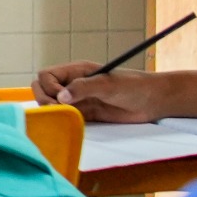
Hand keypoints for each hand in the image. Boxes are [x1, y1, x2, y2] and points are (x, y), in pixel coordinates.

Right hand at [32, 61, 160, 123]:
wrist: (153, 101)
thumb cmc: (134, 86)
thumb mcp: (108, 84)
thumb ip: (83, 88)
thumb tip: (60, 97)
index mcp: (76, 71)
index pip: (46, 76)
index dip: (47, 87)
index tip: (60, 99)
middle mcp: (73, 84)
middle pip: (43, 88)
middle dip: (44, 99)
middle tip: (58, 110)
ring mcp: (78, 99)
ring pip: (52, 104)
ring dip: (53, 111)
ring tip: (65, 117)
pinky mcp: (86, 114)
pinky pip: (65, 116)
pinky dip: (62, 121)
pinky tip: (69, 125)